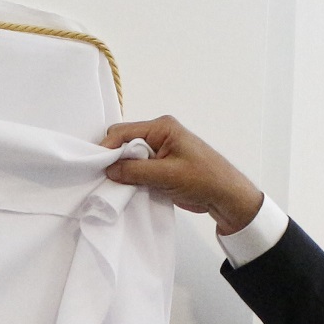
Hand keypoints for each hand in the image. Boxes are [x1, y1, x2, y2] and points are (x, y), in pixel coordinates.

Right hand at [100, 115, 264, 232]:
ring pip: (129, 157)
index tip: (96, 167)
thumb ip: (136, 171)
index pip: (123, 132)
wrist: (227, 196)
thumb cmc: (205, 179)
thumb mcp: (167, 175)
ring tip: (116, 186)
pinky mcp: (160, 166)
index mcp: (162, 127)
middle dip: (114, 160)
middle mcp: (159, 134)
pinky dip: (131, 178)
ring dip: (123, 171)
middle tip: (106, 179)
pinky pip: (138, 168)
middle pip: (124, 143)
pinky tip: (127, 189)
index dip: (107, 148)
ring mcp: (160, 151)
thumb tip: (109, 170)